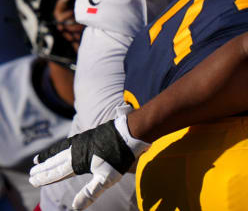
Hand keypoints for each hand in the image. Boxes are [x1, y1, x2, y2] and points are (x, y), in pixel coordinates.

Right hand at [29, 113, 148, 209]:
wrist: (130, 132)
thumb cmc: (119, 156)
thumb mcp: (106, 179)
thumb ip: (90, 193)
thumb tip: (75, 209)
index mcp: (78, 162)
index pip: (57, 172)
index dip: (45, 177)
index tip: (33, 180)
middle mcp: (76, 151)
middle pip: (56, 161)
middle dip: (43, 168)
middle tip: (31, 172)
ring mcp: (82, 141)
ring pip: (60, 150)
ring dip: (49, 155)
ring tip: (39, 159)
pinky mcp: (90, 134)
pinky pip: (69, 142)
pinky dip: (61, 146)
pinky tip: (63, 147)